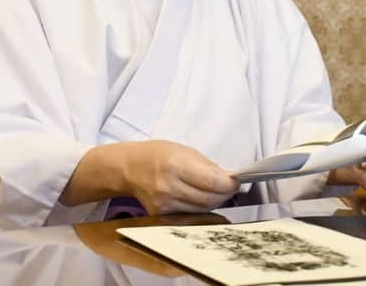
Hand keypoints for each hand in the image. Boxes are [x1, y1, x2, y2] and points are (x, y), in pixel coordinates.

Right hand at [122, 140, 238, 214]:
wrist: (130, 168)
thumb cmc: (156, 154)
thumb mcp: (184, 150)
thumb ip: (207, 165)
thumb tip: (228, 178)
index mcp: (175, 165)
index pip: (211, 181)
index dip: (229, 184)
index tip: (236, 181)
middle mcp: (169, 187)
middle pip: (208, 200)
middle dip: (225, 194)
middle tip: (230, 187)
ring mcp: (164, 204)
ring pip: (201, 211)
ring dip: (214, 202)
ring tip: (216, 192)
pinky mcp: (161, 215)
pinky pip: (189, 215)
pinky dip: (200, 208)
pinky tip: (200, 199)